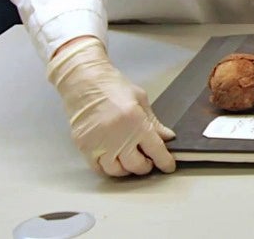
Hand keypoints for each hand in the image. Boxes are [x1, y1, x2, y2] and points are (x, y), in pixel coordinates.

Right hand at [46, 36, 176, 177]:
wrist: (85, 83)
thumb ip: (154, 122)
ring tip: (132, 161)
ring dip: (127, 170)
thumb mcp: (141, 100)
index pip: (155, 150)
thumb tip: (167, 138)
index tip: (169, 166)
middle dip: (146, 166)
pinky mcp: (84, 147)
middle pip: (136, 165)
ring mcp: (99, 144)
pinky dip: (109, 168)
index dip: (165, 161)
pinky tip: (115, 161)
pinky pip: (99, 168)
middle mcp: (118, 137)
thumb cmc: (113, 87)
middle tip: (149, 161)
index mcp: (135, 122)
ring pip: (117, 171)